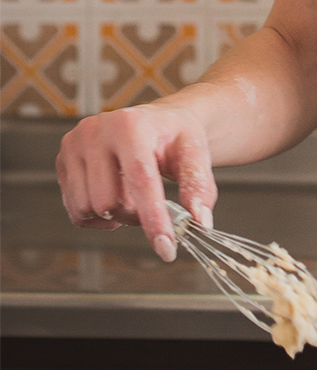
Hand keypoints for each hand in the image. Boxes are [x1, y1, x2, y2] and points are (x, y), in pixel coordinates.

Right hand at [56, 102, 216, 261]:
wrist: (154, 122)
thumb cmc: (173, 136)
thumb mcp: (196, 153)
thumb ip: (199, 186)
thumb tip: (200, 220)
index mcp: (131, 125)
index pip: (140, 180)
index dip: (154, 218)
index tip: (166, 247)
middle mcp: (96, 131)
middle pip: (110, 201)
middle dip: (135, 215)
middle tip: (150, 204)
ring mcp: (74, 145)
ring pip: (88, 209)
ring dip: (114, 216)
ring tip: (131, 196)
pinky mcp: (62, 160)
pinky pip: (74, 210)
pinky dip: (96, 216)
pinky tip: (113, 198)